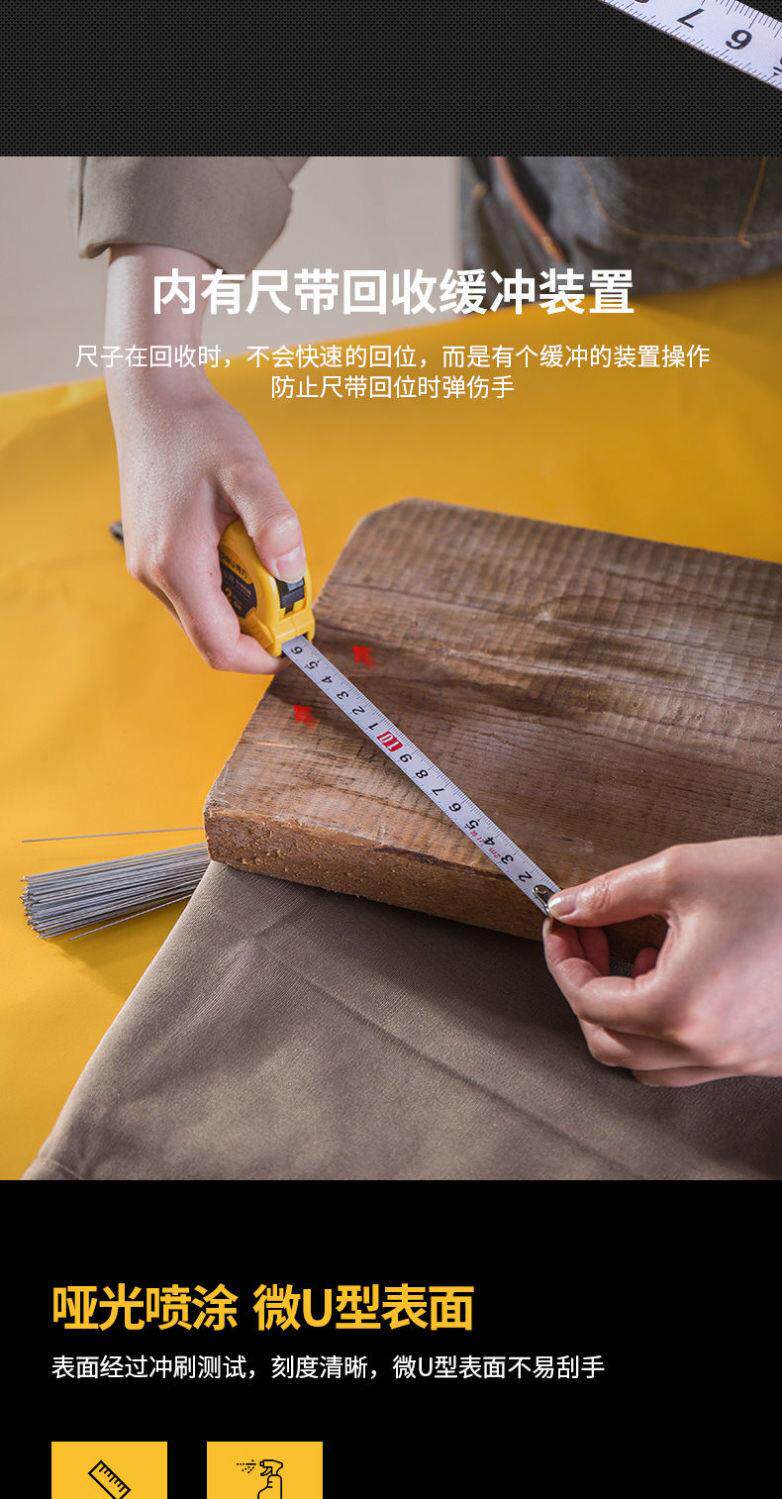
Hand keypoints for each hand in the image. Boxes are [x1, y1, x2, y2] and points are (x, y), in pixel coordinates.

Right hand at [105, 244, 306, 672]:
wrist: (154, 399)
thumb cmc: (198, 431)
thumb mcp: (248, 471)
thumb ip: (274, 520)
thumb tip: (292, 570)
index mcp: (177, 564)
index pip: (217, 645)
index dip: (259, 657)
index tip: (293, 645)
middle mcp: (153, 574)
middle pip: (210, 635)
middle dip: (255, 627)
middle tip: (290, 591)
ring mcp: (147, 566)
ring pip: (202, 614)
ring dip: (241, 602)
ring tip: (265, 555)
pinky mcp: (150, 554)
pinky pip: (193, 591)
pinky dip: (225, 584)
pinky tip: (241, 545)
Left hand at [543, 836, 781, 1086]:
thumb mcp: (684, 871)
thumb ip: (611, 893)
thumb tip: (568, 906)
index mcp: (678, 1006)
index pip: (587, 999)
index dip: (563, 959)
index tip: (562, 927)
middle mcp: (706, 1046)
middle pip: (607, 1042)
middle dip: (585, 987)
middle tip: (589, 938)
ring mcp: (737, 1059)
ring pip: (646, 1064)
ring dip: (623, 1016)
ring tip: (637, 957)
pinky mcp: (761, 1057)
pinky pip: (690, 1065)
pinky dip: (665, 1030)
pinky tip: (678, 977)